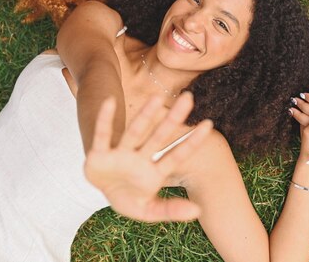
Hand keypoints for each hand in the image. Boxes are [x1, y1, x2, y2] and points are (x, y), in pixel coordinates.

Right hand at [84, 92, 212, 221]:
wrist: (102, 192)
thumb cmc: (129, 198)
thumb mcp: (148, 210)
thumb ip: (171, 210)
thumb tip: (198, 211)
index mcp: (154, 172)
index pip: (177, 155)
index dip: (192, 142)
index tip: (209, 124)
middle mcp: (139, 158)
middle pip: (159, 137)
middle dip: (173, 119)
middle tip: (189, 97)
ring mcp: (120, 154)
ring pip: (135, 132)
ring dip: (145, 115)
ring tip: (157, 98)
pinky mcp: (99, 154)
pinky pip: (103, 134)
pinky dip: (105, 119)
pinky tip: (110, 102)